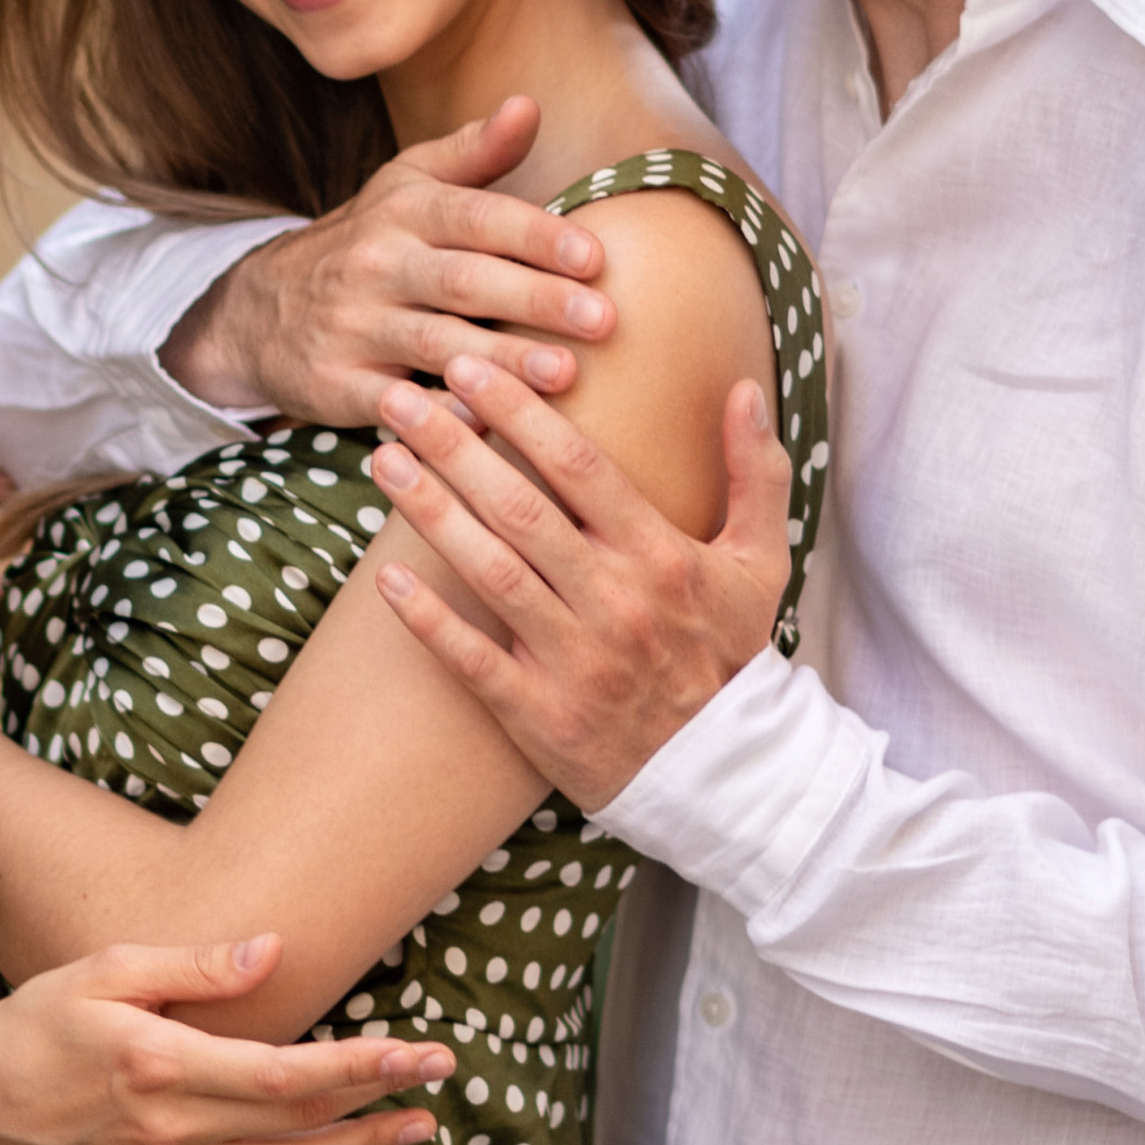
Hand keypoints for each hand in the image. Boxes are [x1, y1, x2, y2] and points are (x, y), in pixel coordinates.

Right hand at [0, 935, 453, 1144]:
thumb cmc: (40, 1018)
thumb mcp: (105, 969)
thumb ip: (192, 966)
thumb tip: (274, 950)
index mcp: (162, 1067)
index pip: (285, 1075)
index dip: (360, 1066)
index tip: (418, 1052)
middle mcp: (172, 1132)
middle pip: (299, 1124)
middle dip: (379, 1101)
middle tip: (442, 1076)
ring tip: (419, 1131)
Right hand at [163, 96, 617, 427]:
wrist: (256, 311)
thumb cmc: (363, 244)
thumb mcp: (404, 186)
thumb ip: (474, 152)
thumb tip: (531, 105)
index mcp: (403, 212)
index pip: (476, 216)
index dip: (535, 235)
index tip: (595, 257)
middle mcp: (378, 264)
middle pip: (463, 279)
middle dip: (535, 298)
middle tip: (604, 318)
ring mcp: (354, 326)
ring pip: (436, 342)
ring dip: (502, 359)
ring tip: (565, 373)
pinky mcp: (337, 383)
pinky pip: (394, 403)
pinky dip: (441, 415)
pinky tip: (492, 425)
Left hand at [367, 351, 794, 809]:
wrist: (722, 776)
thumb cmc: (729, 655)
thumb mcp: (762, 563)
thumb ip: (755, 472)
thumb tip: (744, 389)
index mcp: (662, 556)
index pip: (581, 467)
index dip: (521, 413)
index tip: (471, 369)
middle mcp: (616, 602)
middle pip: (521, 509)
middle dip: (454, 447)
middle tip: (400, 399)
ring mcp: (575, 661)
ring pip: (492, 573)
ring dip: (431, 514)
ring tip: (383, 461)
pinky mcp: (541, 716)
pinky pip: (474, 661)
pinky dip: (429, 621)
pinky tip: (385, 578)